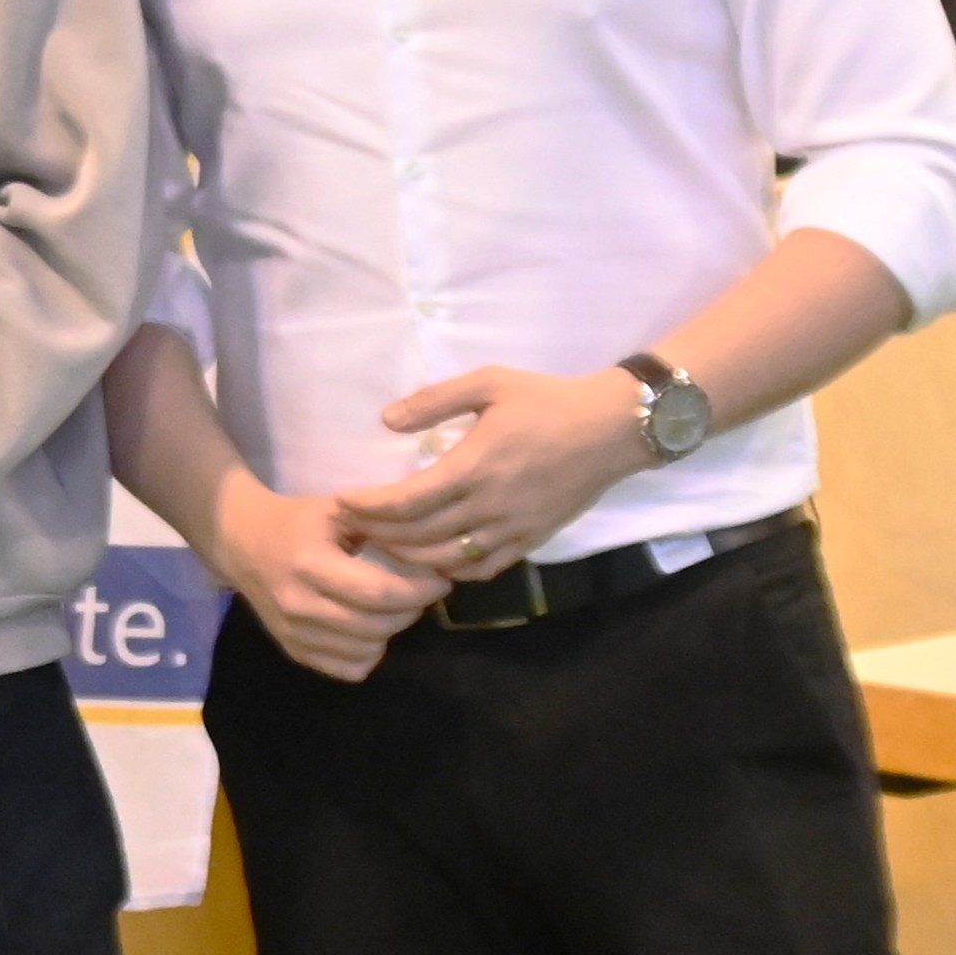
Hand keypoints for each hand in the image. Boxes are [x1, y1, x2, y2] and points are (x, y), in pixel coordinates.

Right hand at [204, 470, 448, 682]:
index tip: (440, 581)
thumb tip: (432, 552)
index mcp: (310, 563)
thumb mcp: (338, 510)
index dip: (418, 591)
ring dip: (391, 632)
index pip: (377, 593)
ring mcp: (293, 632)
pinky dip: (367, 653)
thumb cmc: (297, 522)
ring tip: (394, 608)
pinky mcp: (292, 650)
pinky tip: (368, 629)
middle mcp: (298, 604)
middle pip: (376, 626)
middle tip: (421, 594)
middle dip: (411, 611)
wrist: (241, 542)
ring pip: (366, 651)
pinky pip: (347, 668)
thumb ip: (381, 530)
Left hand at [332, 364, 654, 577]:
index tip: (341, 501)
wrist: (613, 428)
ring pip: (445, 560)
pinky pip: (481, 568)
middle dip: (376, 532)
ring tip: (382, 541)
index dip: (368, 507)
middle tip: (351, 523)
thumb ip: (435, 400)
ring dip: (407, 556)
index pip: (406, 501)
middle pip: (418, 536)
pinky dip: (449, 570)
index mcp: (475, 467)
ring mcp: (512, 529)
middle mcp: (490, 506)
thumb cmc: (547, 401)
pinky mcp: (530, 541)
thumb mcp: (489, 384)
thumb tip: (386, 420)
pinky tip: (431, 559)